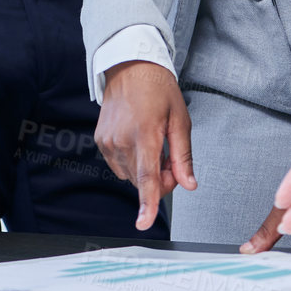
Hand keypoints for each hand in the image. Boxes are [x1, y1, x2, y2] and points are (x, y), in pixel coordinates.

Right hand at [95, 61, 196, 229]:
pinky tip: (139, 141)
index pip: (147, 177)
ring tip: (154, 145)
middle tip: (171, 159)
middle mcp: (122, 140)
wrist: (129, 67)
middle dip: (161, 178)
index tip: (144, 223)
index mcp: (145, 133)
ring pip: (131, 176)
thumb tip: (188, 184)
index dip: (148, 203)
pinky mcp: (101, 142)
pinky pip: (119, 165)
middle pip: (143, 180)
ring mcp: (108, 142)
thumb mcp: (180, 119)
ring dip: (146, 171)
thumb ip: (183, 156)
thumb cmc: (157, 88)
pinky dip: (132, 161)